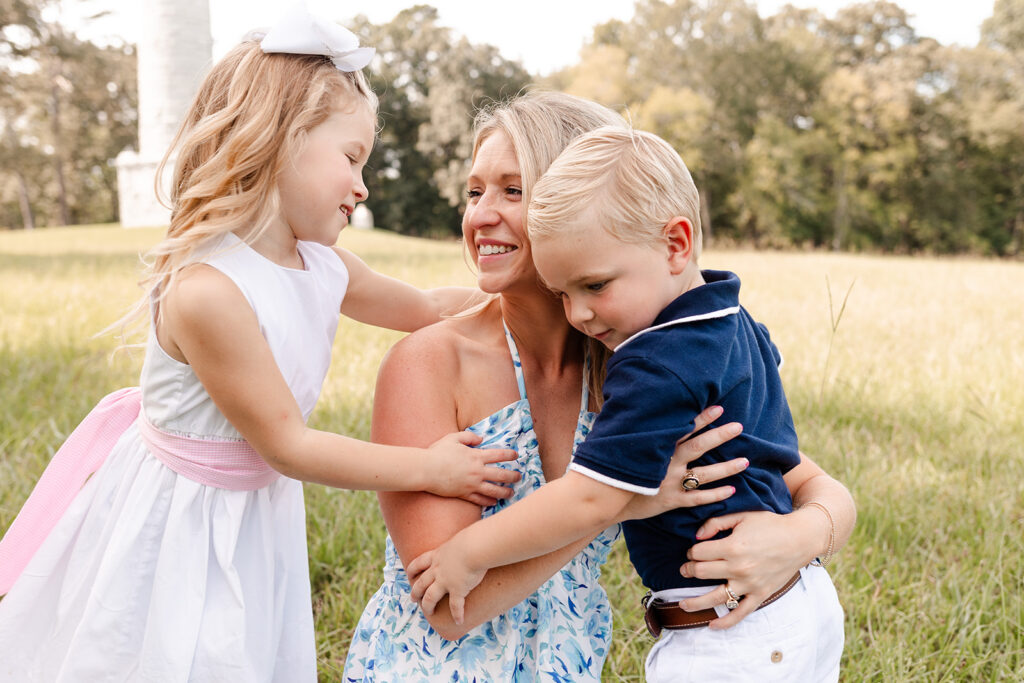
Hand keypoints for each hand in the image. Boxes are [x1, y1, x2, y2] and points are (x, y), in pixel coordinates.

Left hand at [407, 539, 485, 624]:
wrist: (474, 547)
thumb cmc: (472, 539)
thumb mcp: (461, 538)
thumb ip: (462, 542)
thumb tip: (472, 538)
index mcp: (437, 555)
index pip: (419, 562)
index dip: (412, 570)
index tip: (409, 575)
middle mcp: (437, 569)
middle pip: (421, 583)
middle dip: (416, 592)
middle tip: (413, 599)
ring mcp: (445, 581)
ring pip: (431, 596)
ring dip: (428, 606)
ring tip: (429, 613)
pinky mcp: (457, 590)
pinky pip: (455, 606)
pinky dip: (457, 614)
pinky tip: (459, 621)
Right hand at [425, 431, 519, 504]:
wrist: (426, 470)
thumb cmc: (438, 452)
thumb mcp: (453, 438)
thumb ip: (468, 437)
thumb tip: (480, 439)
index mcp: (476, 456)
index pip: (499, 455)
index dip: (510, 455)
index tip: (516, 456)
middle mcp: (477, 471)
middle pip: (501, 475)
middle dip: (512, 476)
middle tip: (519, 477)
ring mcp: (472, 484)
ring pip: (494, 490)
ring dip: (505, 492)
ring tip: (511, 493)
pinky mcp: (464, 494)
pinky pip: (480, 500)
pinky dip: (489, 502)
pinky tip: (494, 502)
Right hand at [620, 407, 745, 520]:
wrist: (606, 498)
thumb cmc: (613, 467)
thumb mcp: (623, 445)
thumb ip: (637, 431)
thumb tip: (637, 411)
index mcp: (657, 447)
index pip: (684, 429)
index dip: (702, 418)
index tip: (719, 409)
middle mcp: (667, 463)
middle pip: (699, 447)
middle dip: (720, 436)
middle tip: (738, 427)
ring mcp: (670, 483)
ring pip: (704, 474)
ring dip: (726, 468)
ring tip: (745, 461)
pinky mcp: (671, 501)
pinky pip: (698, 499)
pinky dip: (715, 495)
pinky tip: (731, 491)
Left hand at [678, 510, 809, 629]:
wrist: (800, 538)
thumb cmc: (770, 524)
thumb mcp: (742, 515)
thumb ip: (716, 522)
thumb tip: (696, 536)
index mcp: (732, 546)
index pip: (698, 553)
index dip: (691, 551)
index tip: (693, 551)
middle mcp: (739, 568)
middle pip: (701, 573)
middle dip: (690, 570)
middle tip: (687, 569)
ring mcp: (749, 584)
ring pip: (714, 597)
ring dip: (695, 602)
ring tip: (683, 604)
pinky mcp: (760, 595)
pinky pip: (741, 613)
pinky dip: (726, 622)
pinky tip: (712, 625)